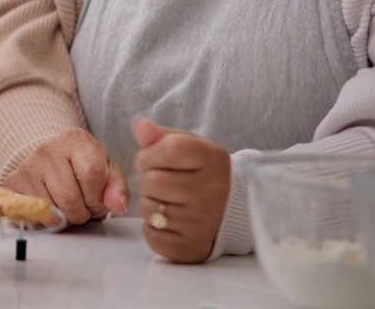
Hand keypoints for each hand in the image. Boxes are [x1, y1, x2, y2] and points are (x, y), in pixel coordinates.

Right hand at [3, 127, 129, 224]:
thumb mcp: (106, 171)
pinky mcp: (13, 183)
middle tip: (81, 207)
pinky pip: (33, 214)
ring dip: (63, 218)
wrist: (49, 160)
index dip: (98, 197)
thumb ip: (117, 188)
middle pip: (70, 197)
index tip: (96, 200)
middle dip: (81, 213)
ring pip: (51, 210)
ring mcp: (27, 165)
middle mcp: (47, 148)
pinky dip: (45, 220)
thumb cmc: (81, 167)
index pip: (92, 174)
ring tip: (65, 206)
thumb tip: (117, 205)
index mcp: (75, 139)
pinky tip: (50, 209)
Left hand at [133, 117, 230, 263]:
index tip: (154, 158)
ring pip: (148, 209)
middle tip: (164, 183)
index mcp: (212, 160)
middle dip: (149, 180)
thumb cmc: (203, 174)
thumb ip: (161, 136)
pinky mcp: (193, 247)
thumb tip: (140, 126)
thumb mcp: (190, 147)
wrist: (234, 210)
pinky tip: (171, 221)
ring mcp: (203, 222)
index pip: (166, 149)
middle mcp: (212, 192)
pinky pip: (152, 235)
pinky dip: (153, 228)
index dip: (150, 154)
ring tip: (170, 201)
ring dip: (151, 203)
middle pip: (151, 181)